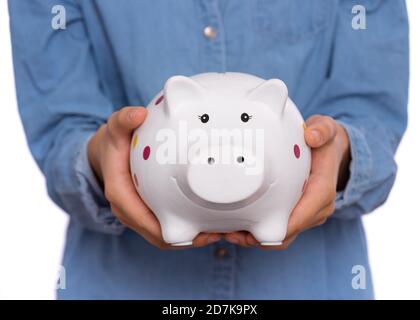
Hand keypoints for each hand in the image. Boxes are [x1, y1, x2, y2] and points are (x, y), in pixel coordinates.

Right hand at [88, 106, 220, 248]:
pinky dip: (185, 230)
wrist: (105, 154)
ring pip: (165, 236)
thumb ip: (124, 120)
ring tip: (218, 231)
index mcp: (121, 195)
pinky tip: (206, 223)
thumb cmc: (113, 143)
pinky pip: (166, 228)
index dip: (170, 231)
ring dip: (190, 238)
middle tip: (218, 232)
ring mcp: (138, 215)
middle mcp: (128, 211)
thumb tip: (138, 114)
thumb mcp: (115, 128)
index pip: (145, 222)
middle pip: (159, 236)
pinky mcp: (147, 213)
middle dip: (187, 239)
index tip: (197, 231)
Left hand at [224, 115, 350, 248]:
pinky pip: (280, 230)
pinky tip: (239, 227)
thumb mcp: (327, 130)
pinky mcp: (299, 216)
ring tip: (229, 232)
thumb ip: (322, 130)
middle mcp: (318, 208)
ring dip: (256, 238)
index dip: (277, 226)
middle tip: (230, 232)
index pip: (300, 216)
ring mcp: (309, 215)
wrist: (332, 151)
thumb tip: (312, 136)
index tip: (251, 229)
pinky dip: (260, 232)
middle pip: (287, 233)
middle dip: (260, 236)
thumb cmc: (325, 142)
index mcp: (322, 191)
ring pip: (282, 237)